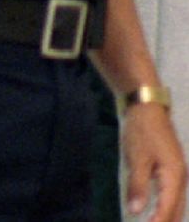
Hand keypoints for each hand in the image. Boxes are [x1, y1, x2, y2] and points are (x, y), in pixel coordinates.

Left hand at [122, 103, 186, 221]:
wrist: (146, 107)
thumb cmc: (140, 131)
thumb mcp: (136, 158)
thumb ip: (137, 186)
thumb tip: (136, 211)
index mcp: (174, 176)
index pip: (168, 208)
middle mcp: (180, 178)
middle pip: (177, 209)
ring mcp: (178, 173)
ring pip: (177, 203)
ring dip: (168, 217)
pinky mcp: (171, 168)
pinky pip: (172, 194)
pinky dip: (166, 206)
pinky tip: (158, 212)